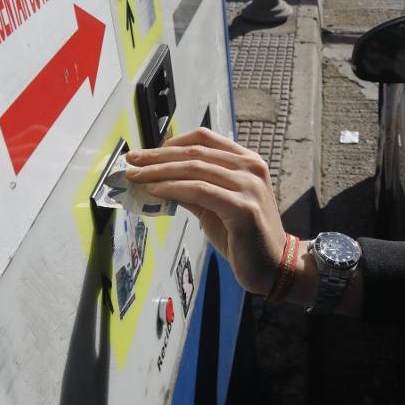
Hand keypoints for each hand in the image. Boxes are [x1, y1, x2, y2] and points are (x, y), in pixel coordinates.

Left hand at [124, 128, 287, 295]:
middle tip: (131, 161)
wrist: (273, 266)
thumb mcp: (215, 206)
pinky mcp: (243, 207)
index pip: (205, 139)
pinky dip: (174, 188)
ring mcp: (249, 186)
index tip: (147, 153)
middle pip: (195, 152)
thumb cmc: (245, 237)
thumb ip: (193, 189)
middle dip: (157, 156)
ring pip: (195, 169)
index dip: (172, 142)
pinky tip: (155, 191)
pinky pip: (200, 191)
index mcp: (247, 161)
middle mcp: (251, 168)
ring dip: (159, 171)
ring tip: (136, 176)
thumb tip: (157, 179)